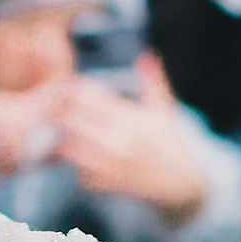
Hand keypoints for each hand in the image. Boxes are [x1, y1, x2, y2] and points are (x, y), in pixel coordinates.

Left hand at [54, 55, 206, 216]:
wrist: (180, 181)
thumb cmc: (169, 142)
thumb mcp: (163, 111)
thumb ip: (152, 83)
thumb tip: (147, 57)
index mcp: (130, 119)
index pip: (92, 99)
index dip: (75, 91)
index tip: (69, 88)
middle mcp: (119, 142)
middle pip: (73, 123)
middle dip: (64, 115)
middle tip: (60, 113)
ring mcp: (112, 165)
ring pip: (71, 151)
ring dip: (66, 143)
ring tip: (69, 137)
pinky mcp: (109, 184)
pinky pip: (80, 176)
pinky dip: (79, 169)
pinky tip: (84, 162)